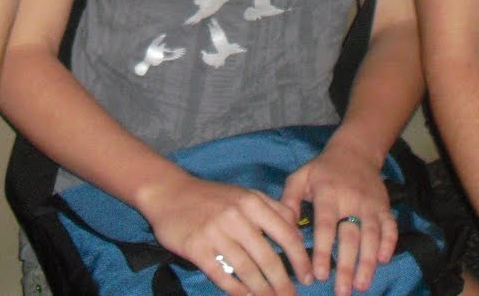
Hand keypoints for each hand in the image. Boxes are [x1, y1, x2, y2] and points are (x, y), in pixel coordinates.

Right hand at [142, 174, 308, 295]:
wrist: (170, 192)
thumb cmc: (212, 196)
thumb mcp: (245, 193)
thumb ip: (273, 208)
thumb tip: (298, 230)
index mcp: (252, 202)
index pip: (285, 234)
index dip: (300, 259)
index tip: (308, 276)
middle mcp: (236, 217)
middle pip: (268, 257)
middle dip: (283, 283)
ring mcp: (215, 232)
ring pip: (247, 269)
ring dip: (262, 290)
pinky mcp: (197, 247)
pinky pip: (221, 274)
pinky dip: (236, 290)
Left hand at [280, 142, 397, 295]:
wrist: (355, 151)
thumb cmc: (322, 170)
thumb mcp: (300, 177)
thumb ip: (288, 201)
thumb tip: (284, 229)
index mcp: (328, 194)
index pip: (326, 226)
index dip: (322, 251)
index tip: (318, 274)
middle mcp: (352, 200)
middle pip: (350, 236)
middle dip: (346, 266)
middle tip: (341, 291)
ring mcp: (371, 204)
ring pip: (372, 235)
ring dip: (368, 262)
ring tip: (361, 285)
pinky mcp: (384, 207)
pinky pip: (391, 226)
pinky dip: (390, 243)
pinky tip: (384, 261)